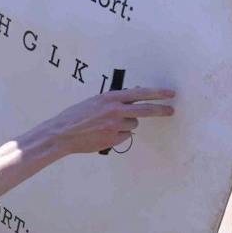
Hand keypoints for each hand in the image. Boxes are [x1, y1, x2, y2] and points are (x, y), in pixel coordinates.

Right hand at [38, 87, 174, 155]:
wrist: (61, 134)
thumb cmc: (75, 116)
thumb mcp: (94, 102)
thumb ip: (113, 101)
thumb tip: (133, 100)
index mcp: (110, 97)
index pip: (141, 93)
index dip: (158, 93)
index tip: (170, 94)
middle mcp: (115, 110)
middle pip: (146, 110)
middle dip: (161, 110)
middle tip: (171, 111)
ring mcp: (115, 125)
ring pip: (133, 124)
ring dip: (126, 125)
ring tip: (106, 126)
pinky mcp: (113, 139)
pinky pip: (125, 136)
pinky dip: (118, 135)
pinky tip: (103, 134)